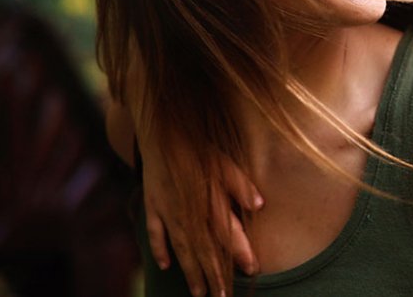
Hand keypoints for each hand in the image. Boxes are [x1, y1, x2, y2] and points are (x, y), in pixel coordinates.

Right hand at [143, 143, 263, 296]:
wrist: (161, 131)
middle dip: (214, 276)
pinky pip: (155, 233)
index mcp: (209, 201)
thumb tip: (260, 206)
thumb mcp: (225, 162)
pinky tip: (165, 266)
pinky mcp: (153, 205)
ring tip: (199, 293)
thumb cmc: (199, 147)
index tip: (251, 271)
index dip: (240, 253)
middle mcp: (188, 212)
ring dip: (191, 272)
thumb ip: (241, 185)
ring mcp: (168, 211)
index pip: (227, 235)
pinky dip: (160, 249)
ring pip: (182, 249)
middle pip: (204, 250)